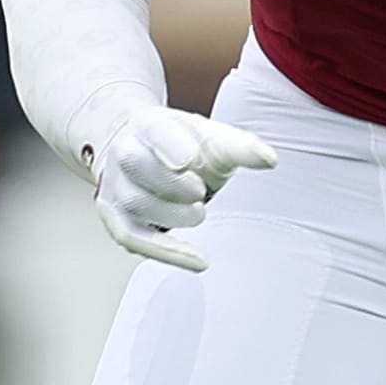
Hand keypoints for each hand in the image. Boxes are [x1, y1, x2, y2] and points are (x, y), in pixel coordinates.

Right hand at [92, 104, 275, 271]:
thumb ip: (239, 148)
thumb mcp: (211, 139)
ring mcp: (116, 185)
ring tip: (199, 213)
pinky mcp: (118, 218)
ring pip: (135, 203)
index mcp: (149, 123)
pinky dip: (166, 252)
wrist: (144, 153)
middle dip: (171, 182)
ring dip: (171, 214)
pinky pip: (135, 239)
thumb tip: (269, 159)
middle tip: (200, 192)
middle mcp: (125, 151)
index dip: (171, 145)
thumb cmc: (184, 146)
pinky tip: (198, 260)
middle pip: (137, 164)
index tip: (189, 160)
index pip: (156, 130)